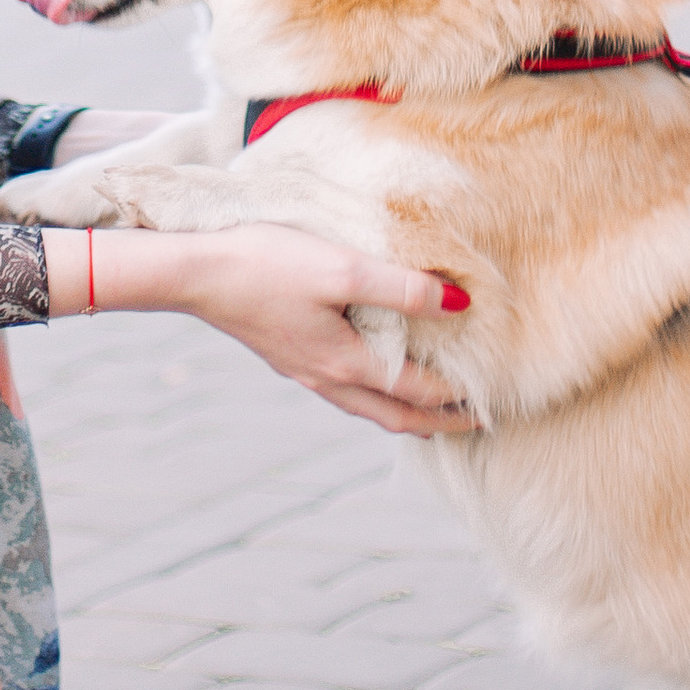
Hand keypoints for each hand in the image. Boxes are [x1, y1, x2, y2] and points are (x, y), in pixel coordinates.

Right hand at [46, 223, 473, 438]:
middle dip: (438, 422)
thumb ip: (402, 289)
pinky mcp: (287, 354)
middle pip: (395, 416)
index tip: (494, 402)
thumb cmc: (269, 265)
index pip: (418, 393)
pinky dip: (374, 394)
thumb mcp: (344, 269)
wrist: (196, 271)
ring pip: (367, 406)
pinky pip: (344, 388)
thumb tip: (459, 305)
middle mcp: (327, 378)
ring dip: (406, 412)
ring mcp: (304, 370)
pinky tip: (371, 374)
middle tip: (476, 423)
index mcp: (346, 364)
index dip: (458, 398)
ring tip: (433, 410)